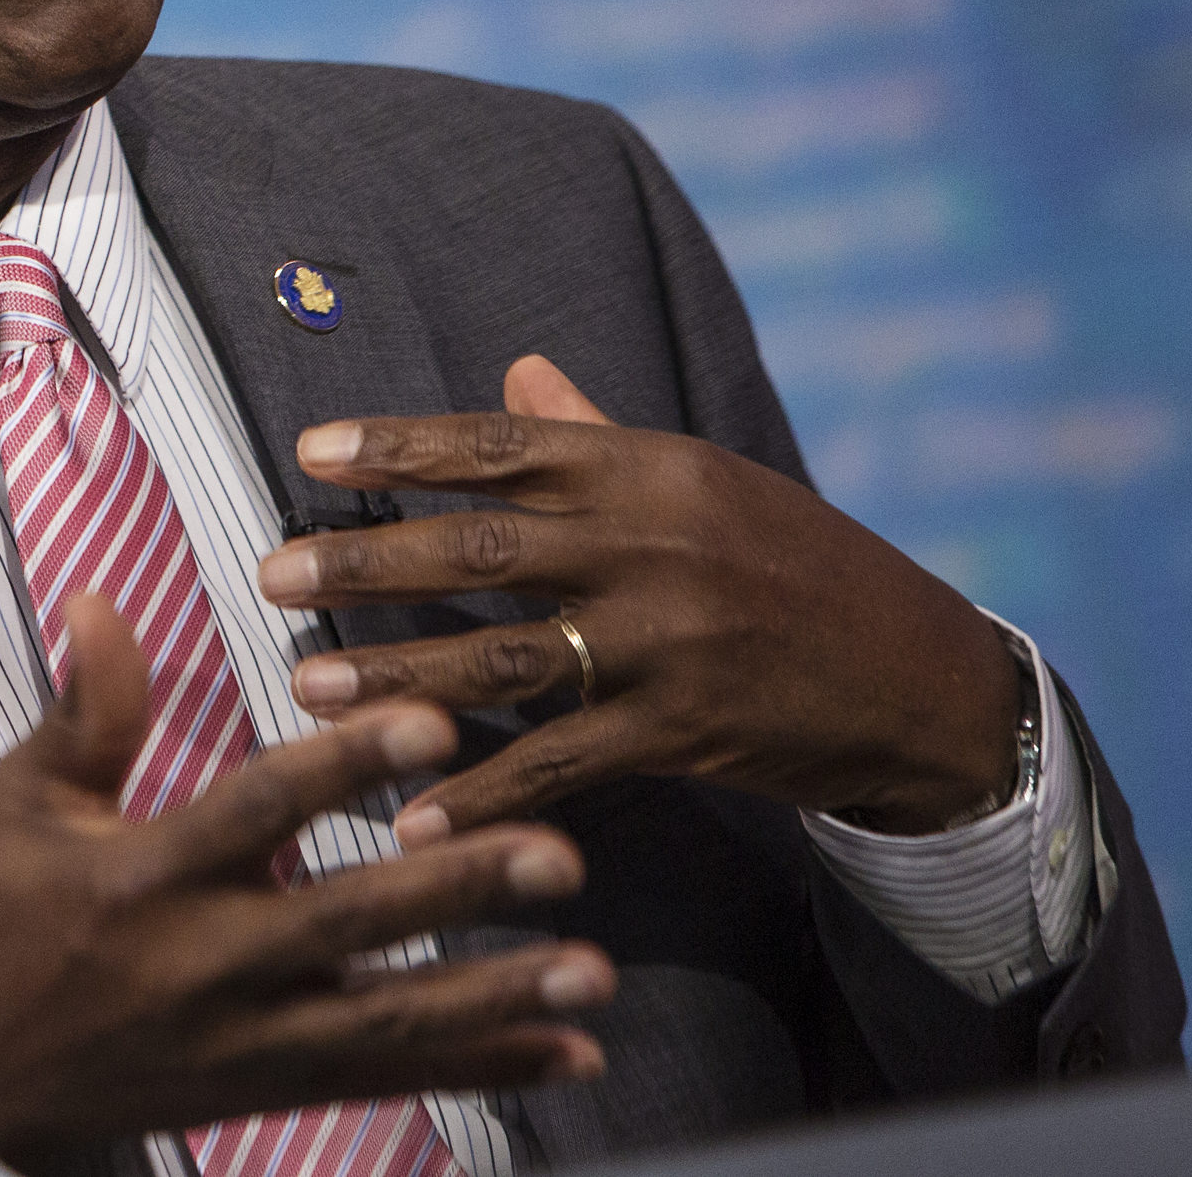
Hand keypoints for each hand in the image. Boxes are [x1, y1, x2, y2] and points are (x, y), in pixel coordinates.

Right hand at [0, 591, 612, 1164]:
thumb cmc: (5, 923)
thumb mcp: (21, 802)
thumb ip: (87, 711)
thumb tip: (102, 604)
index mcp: (149, 875)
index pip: (260, 810)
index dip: (343, 768)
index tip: (427, 725)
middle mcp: (211, 960)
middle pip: (351, 921)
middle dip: (457, 888)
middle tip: (556, 853)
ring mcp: (253, 1033)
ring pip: (392, 1018)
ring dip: (499, 994)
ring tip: (592, 969)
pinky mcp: (279, 1085)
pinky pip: (395, 1078)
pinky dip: (486, 1066)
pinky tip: (565, 1051)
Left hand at [262, 356, 1019, 842]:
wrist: (921, 676)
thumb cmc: (795, 563)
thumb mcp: (705, 481)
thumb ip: (598, 435)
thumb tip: (515, 373)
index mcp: (648, 472)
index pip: (501, 448)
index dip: (402, 446)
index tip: (312, 450)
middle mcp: (648, 549)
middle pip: (481, 551)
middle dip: (367, 563)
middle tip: (270, 574)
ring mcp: (664, 645)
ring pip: (503, 660)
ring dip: (397, 677)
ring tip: (307, 687)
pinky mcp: (681, 733)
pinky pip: (559, 765)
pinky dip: (479, 795)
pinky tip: (406, 817)